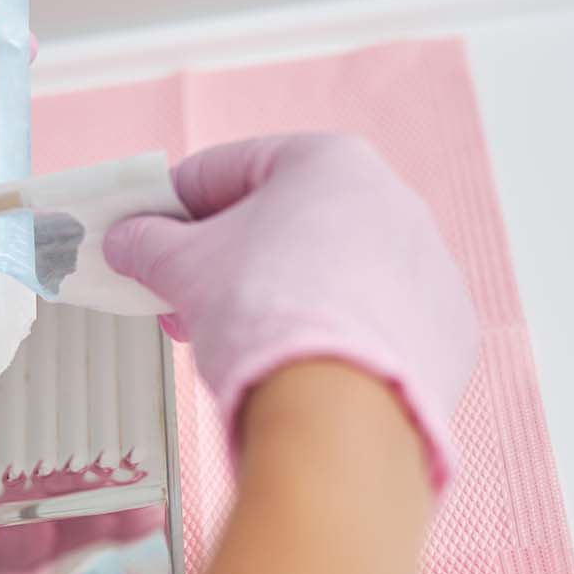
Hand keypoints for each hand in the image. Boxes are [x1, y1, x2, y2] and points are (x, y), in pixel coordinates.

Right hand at [103, 134, 477, 489]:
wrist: (341, 411)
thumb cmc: (263, 314)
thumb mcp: (182, 267)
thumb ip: (147, 244)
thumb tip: (127, 240)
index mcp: (330, 162)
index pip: (229, 169)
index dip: (173, 205)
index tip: (146, 236)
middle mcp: (393, 201)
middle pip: (286, 222)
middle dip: (225, 260)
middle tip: (181, 299)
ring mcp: (428, 266)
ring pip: (334, 273)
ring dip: (280, 297)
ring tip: (233, 340)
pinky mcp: (445, 329)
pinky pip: (377, 323)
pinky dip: (338, 338)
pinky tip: (303, 370)